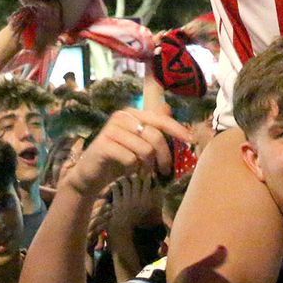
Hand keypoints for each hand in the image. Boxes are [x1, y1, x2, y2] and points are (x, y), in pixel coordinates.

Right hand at [63, 108, 189, 200]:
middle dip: (164, 157)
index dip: (177, 129)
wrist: (91, 173)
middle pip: (155, 136)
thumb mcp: (138, 142)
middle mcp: (121, 117)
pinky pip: (130, 159)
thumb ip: (152, 127)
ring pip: (144, 149)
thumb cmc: (118, 157)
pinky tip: (128, 171)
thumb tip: (169, 109)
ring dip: (147, 165)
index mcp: (132, 114)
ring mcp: (111, 130)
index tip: (191, 140)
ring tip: (143, 171)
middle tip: (164, 171)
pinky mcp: (103, 145)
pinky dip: (132, 169)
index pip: (160, 119)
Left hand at [105, 174, 159, 230]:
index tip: (147, 175)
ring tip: (123, 179)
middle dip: (135, 177)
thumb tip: (159, 200)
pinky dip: (114, 186)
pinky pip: (116, 189)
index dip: (147, 178)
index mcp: (147, 202)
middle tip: (133, 176)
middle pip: (137, 181)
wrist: (125, 236)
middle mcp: (138, 199)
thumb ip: (156, 209)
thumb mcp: (152, 219)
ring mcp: (127, 200)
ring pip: (126, 183)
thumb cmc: (139, 230)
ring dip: (124, 180)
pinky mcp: (117, 203)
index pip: (148, 184)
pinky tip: (113, 185)